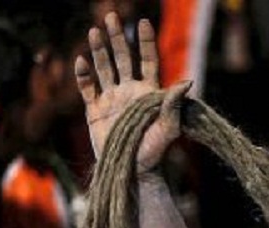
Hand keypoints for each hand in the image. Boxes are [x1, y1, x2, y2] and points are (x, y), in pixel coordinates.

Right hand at [75, 13, 188, 174]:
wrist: (132, 171)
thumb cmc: (154, 153)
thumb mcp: (167, 128)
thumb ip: (174, 105)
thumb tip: (188, 82)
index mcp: (148, 93)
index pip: (147, 61)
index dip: (145, 42)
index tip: (143, 22)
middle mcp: (130, 92)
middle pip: (123, 58)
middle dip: (118, 38)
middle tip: (111, 16)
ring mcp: (111, 99)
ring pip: (104, 68)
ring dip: (99, 50)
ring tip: (95, 30)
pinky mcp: (95, 110)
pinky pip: (88, 87)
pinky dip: (83, 75)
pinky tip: (81, 61)